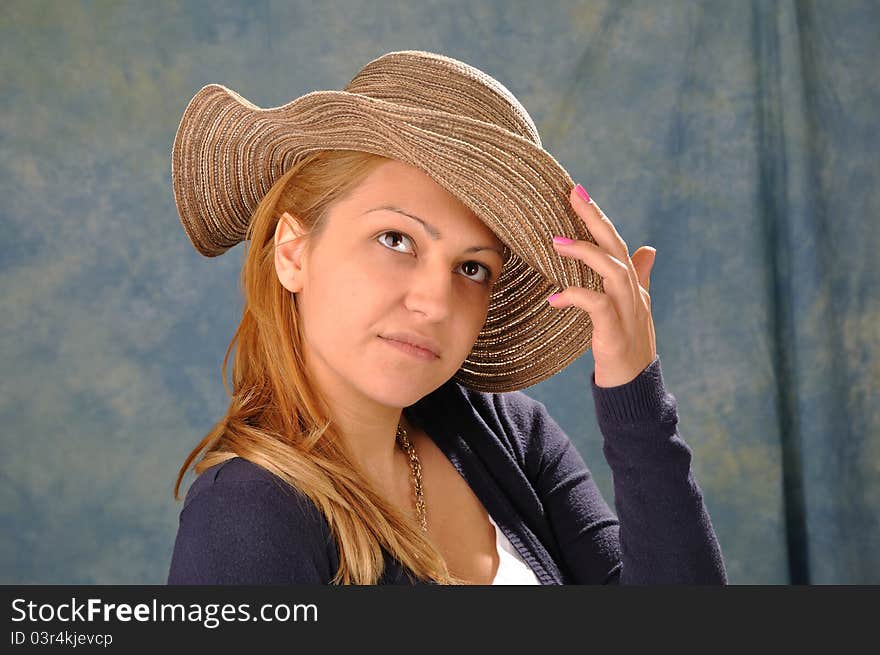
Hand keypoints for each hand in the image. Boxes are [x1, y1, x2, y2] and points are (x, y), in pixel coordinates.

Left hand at [547, 184, 657, 387]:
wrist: (634, 387)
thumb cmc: (627, 345)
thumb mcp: (631, 307)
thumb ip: (638, 277)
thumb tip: (649, 249)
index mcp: (632, 284)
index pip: (615, 242)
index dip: (598, 217)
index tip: (577, 191)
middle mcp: (633, 292)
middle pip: (616, 247)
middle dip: (595, 218)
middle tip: (572, 194)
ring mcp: (628, 312)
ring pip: (611, 271)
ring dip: (585, 253)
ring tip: (555, 243)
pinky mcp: (615, 333)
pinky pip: (598, 307)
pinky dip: (576, 298)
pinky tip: (554, 298)